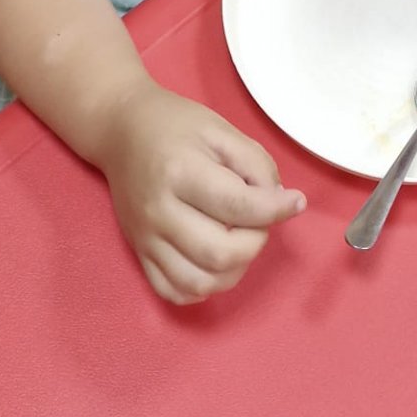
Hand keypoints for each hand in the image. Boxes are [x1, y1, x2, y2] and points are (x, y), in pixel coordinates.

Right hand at [94, 80, 305, 304]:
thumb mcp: (221, 129)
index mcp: (180, 171)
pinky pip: (174, 291)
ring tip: (239, 239)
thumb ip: (256, 164)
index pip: (238, 206)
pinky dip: (203, 286)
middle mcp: (159, 211)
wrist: (122, 130)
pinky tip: (214, 260)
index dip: (276, 209)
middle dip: (255, 241)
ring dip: (234, 269)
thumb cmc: (175, 125)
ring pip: (200, 283)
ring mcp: (145, 237)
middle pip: (220, 254)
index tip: (295, 202)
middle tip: (258, 218)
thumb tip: (280, 203)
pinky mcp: (139, 253)